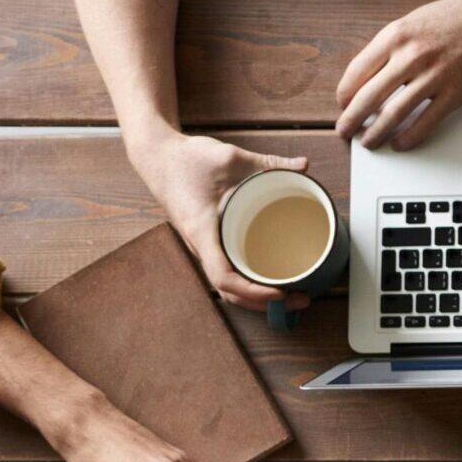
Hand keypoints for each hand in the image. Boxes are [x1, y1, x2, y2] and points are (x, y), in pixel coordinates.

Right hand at [128, 131, 311, 311]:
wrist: (157, 157)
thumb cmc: (186, 159)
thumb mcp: (230, 156)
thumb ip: (269, 162)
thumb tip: (304, 165)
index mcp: (202, 230)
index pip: (223, 276)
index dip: (253, 291)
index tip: (281, 292)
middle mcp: (200, 245)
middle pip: (229, 292)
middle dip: (264, 304)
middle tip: (301, 298)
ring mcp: (203, 247)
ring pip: (228, 286)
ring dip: (257, 298)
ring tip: (293, 297)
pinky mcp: (208, 242)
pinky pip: (227, 272)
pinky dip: (249, 283)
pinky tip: (273, 279)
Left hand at [335, 0, 461, 150]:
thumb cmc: (458, 18)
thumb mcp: (414, 21)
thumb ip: (392, 44)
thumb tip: (372, 72)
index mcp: (395, 35)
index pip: (357, 71)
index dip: (345, 93)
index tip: (343, 104)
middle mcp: (411, 56)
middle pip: (369, 97)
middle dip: (351, 119)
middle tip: (345, 131)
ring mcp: (433, 77)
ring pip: (393, 113)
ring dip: (376, 133)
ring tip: (369, 142)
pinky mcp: (454, 93)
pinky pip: (426, 122)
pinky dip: (409, 136)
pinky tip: (400, 142)